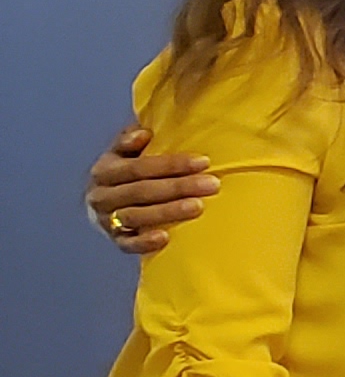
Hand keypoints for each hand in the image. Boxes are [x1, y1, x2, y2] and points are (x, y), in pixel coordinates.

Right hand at [91, 125, 217, 256]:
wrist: (104, 207)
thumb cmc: (125, 174)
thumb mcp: (123, 154)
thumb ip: (130, 141)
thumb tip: (143, 132)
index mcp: (104, 171)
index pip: (138, 167)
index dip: (170, 164)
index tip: (203, 162)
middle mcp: (101, 196)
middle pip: (141, 191)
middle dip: (178, 187)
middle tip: (211, 184)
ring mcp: (106, 220)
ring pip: (135, 216)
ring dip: (167, 212)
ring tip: (197, 207)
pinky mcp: (115, 240)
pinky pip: (127, 244)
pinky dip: (144, 242)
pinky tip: (166, 237)